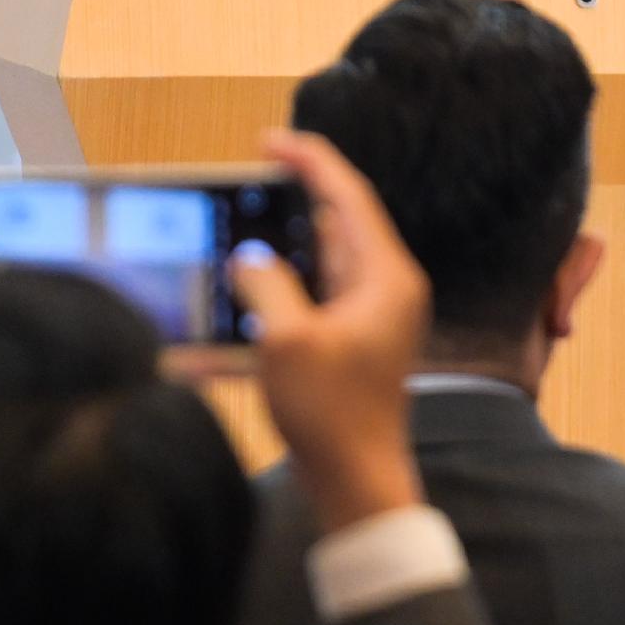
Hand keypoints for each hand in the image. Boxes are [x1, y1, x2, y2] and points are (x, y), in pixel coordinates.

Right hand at [228, 130, 430, 532]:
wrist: (357, 482)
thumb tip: (251, 260)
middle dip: (293, 200)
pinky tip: (243, 296)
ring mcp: (369, 319)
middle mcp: (384, 290)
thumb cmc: (332, 415)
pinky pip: (312, 301)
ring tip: (240, 231)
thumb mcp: (287, 341)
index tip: (269, 142)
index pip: (348, 196)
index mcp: (384, 277)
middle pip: (337, 223)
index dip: (309, 161)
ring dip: (282, 247)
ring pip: (322, 262)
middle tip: (251, 181)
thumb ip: (266, 285)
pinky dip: (280, 293)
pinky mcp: (350, 345)